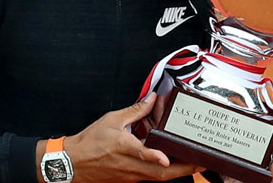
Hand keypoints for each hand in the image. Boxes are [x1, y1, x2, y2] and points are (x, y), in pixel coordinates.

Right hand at [39, 92, 202, 182]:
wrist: (71, 164)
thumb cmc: (90, 142)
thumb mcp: (112, 120)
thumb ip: (135, 110)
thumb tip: (151, 99)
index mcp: (124, 148)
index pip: (141, 153)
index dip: (155, 156)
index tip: (167, 158)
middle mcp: (130, 165)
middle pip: (160, 173)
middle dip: (183, 169)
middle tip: (201, 161)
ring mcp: (131, 175)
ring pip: (158, 177)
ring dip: (178, 172)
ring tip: (195, 163)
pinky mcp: (130, 179)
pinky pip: (151, 176)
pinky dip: (165, 171)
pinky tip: (176, 163)